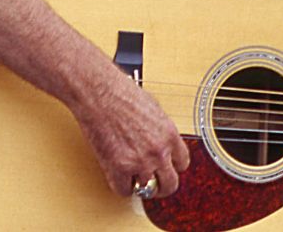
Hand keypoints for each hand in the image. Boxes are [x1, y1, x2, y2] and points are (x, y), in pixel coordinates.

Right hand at [70, 67, 190, 198]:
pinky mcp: (119, 167)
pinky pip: (124, 190)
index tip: (164, 166)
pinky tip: (118, 177)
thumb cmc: (121, 92)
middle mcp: (159, 150)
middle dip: (162, 185)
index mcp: (170, 134)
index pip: (182, 163)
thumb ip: (160, 130)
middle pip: (170, 184)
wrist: (99, 92)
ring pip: (148, 190)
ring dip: (140, 187)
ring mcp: (140, 161)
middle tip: (153, 183)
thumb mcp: (153, 108)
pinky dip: (121, 187)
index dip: (172, 166)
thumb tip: (159, 141)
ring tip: (133, 180)